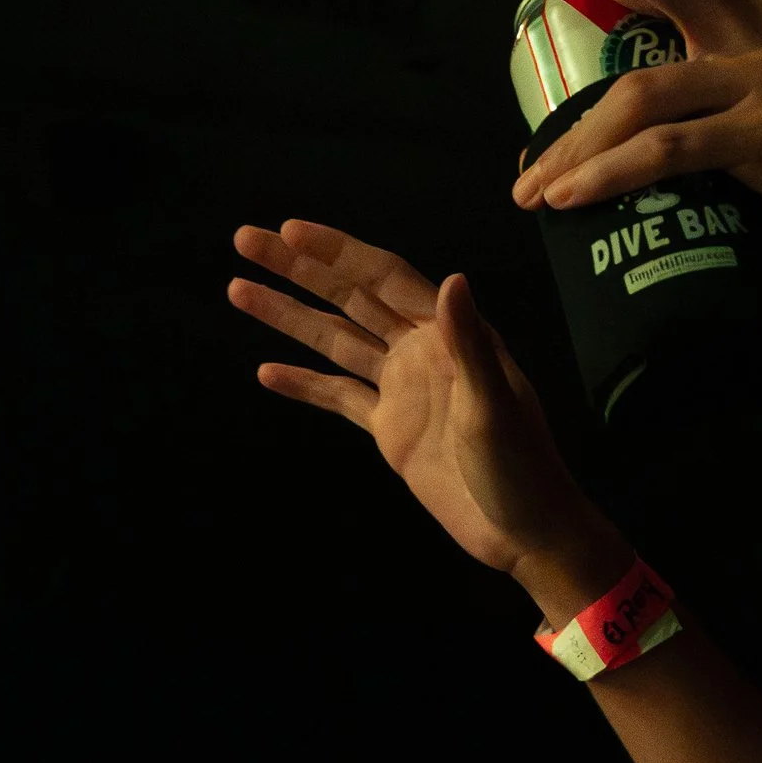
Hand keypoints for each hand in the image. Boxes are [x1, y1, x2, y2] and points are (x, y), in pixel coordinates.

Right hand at [228, 227, 622, 593]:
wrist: (523, 531)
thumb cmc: (521, 467)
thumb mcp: (494, 406)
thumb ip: (468, 344)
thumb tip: (452, 279)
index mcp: (448, 335)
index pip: (383, 279)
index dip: (336, 252)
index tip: (289, 231)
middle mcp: (420, 351)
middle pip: (349, 298)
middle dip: (297, 270)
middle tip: (245, 239)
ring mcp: (401, 389)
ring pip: (335, 341)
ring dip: (289, 317)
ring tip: (238, 290)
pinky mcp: (390, 429)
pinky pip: (338, 397)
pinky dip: (304, 383)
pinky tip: (267, 371)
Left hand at [481, 0, 761, 297]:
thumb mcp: (732, 145)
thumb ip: (676, 122)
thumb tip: (578, 149)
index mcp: (739, 20)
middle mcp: (754, 23)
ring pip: (637, 94)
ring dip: (574, 147)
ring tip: (530, 191)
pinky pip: (666, 148)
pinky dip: (610, 174)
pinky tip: (568, 198)